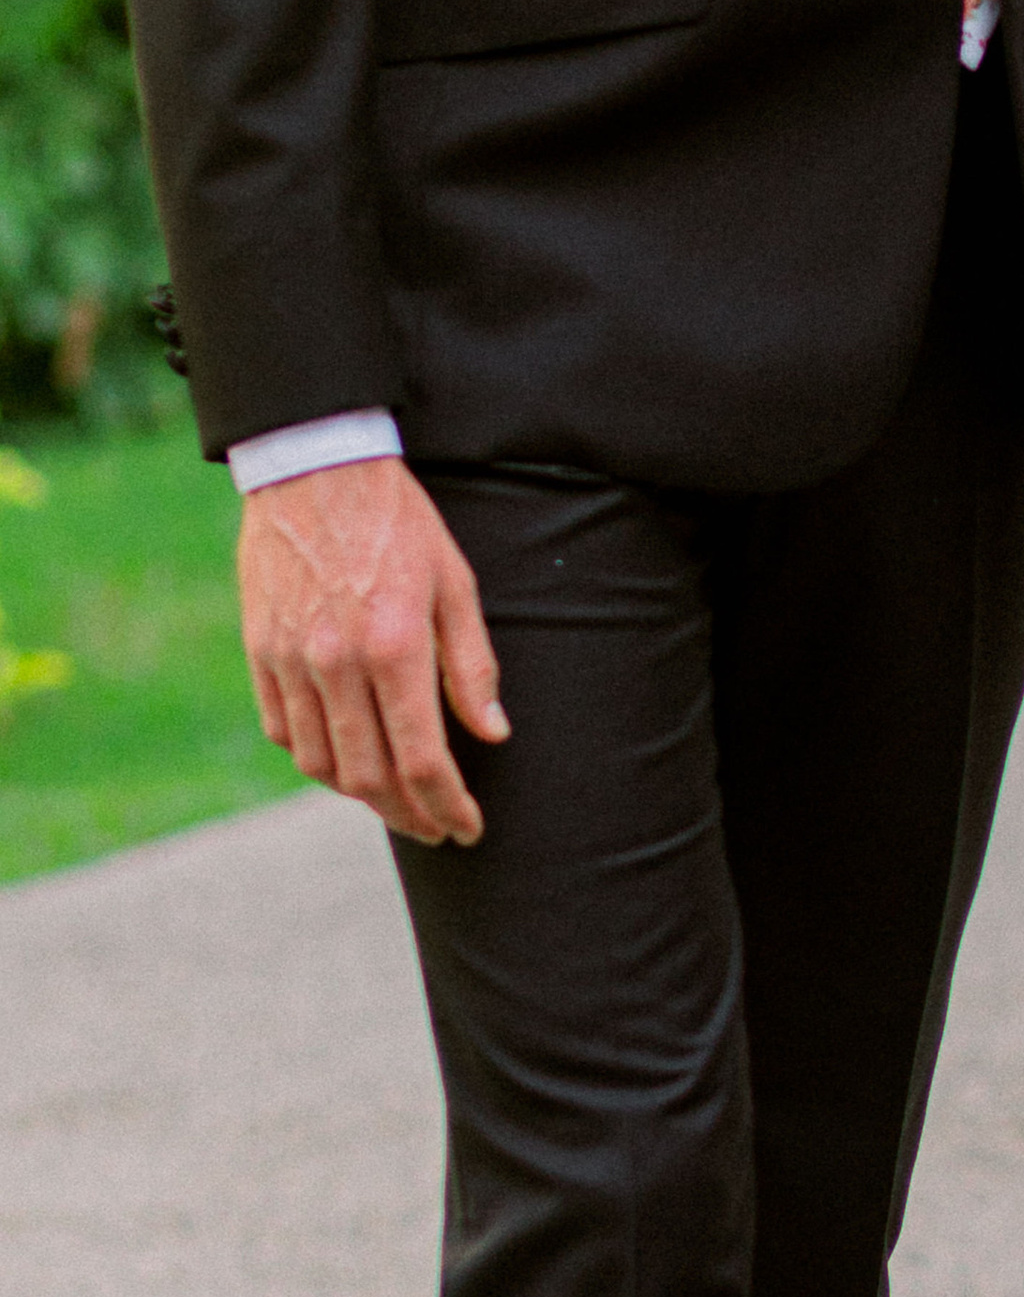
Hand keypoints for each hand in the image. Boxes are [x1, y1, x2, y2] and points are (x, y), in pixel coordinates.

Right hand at [237, 456, 506, 847]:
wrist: (315, 468)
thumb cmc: (398, 521)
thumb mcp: (455, 581)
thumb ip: (472, 663)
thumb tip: (492, 733)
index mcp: (394, 646)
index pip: (422, 759)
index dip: (449, 806)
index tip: (468, 827)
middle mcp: (337, 663)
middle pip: (369, 778)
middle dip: (409, 816)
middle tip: (436, 828)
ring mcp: (291, 661)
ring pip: (321, 764)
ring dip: (361, 796)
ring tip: (395, 800)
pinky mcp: (259, 652)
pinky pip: (283, 731)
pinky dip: (315, 758)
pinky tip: (344, 758)